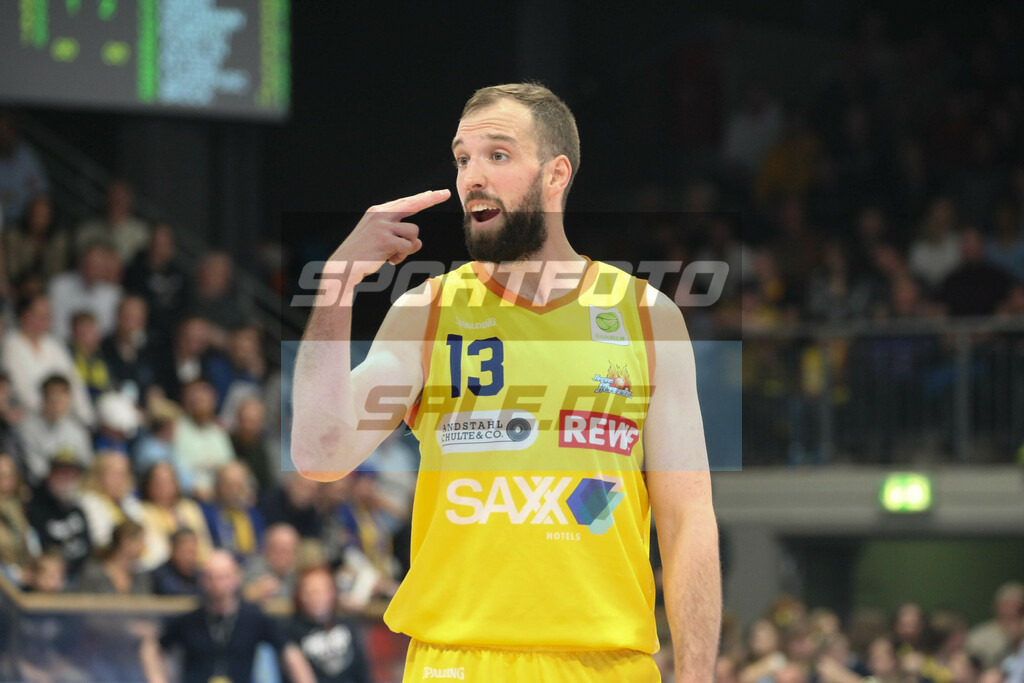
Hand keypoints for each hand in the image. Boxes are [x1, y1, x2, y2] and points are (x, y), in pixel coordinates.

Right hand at [331, 189, 450, 281]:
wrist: (344, 266)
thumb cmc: (363, 254)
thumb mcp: (377, 238)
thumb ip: (396, 234)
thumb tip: (417, 242)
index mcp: (378, 212)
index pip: (405, 202)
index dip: (422, 198)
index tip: (436, 193)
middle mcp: (380, 214)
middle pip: (413, 204)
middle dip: (431, 199)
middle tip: (447, 193)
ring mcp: (382, 226)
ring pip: (414, 232)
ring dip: (409, 247)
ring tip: (394, 255)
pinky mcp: (386, 239)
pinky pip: (409, 246)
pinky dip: (403, 256)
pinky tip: (390, 260)